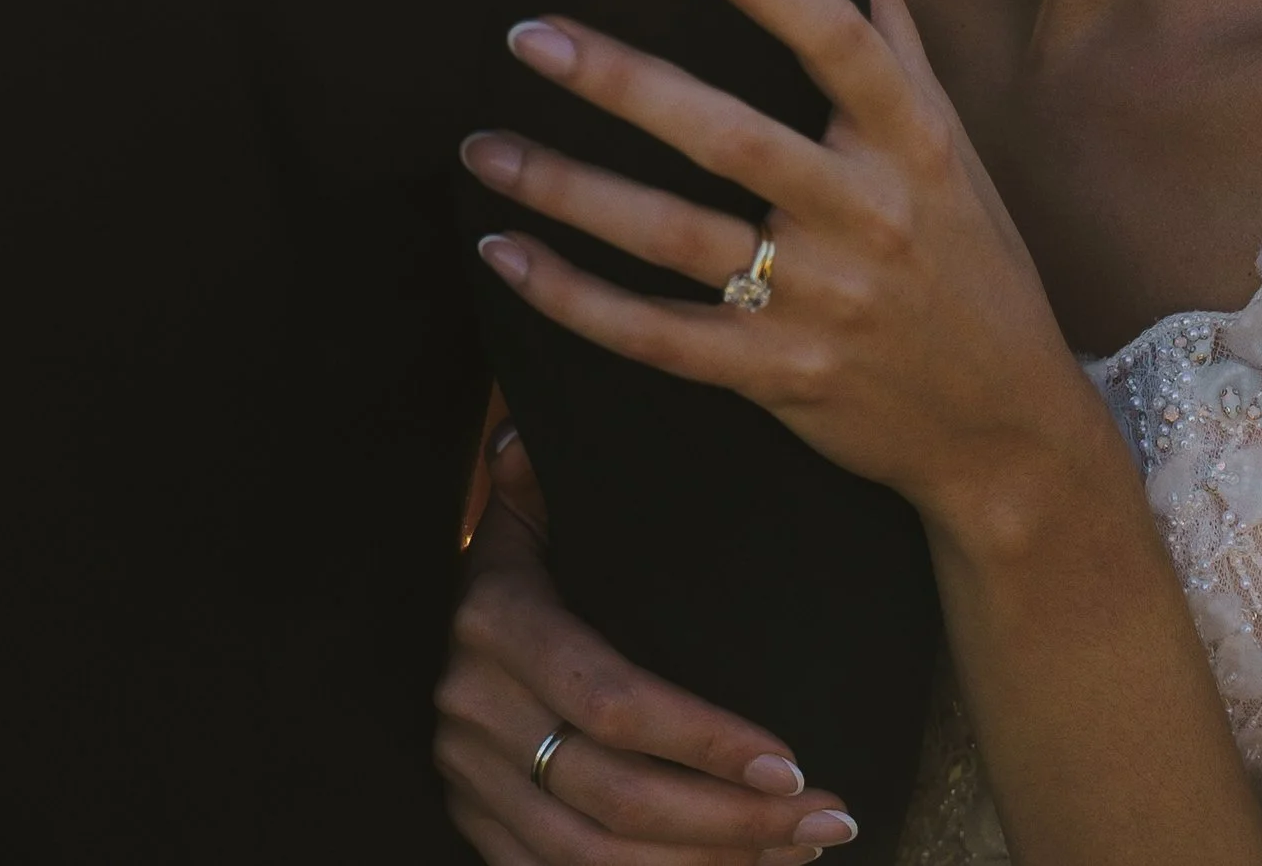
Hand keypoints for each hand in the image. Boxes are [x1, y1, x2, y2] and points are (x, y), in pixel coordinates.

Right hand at [439, 426, 855, 863]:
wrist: (433, 621)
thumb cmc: (530, 551)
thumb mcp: (534, 502)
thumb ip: (550, 474)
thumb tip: (528, 437)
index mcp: (496, 620)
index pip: (613, 701)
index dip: (702, 741)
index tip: (791, 762)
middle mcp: (472, 709)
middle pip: (613, 796)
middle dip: (732, 819)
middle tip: (828, 818)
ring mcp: (468, 781)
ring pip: (593, 860)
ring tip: (802, 852)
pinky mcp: (476, 830)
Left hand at [463, 0, 1115, 542]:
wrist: (1008, 432)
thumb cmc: (974, 264)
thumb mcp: (953, 151)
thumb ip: (899, 49)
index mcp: (909, 141)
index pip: (831, 37)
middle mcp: (863, 214)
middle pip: (727, 136)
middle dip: (621, 83)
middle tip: (528, 35)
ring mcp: (818, 301)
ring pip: (673, 237)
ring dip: (569, 191)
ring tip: (484, 150)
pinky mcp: (777, 376)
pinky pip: (659, 336)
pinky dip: (577, 298)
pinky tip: (509, 255)